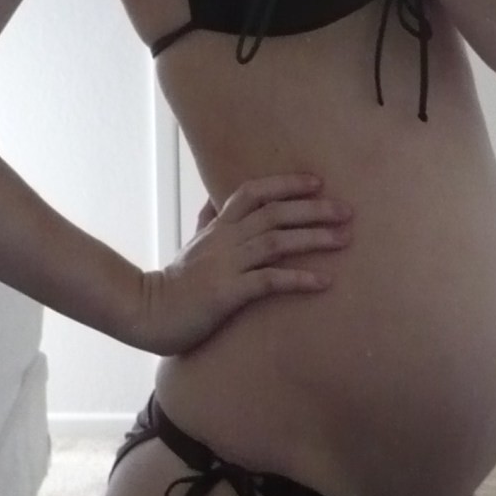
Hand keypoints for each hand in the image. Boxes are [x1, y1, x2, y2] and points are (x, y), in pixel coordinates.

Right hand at [132, 173, 350, 354]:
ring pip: (276, 241)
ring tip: (344, 239)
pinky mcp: (228, 293)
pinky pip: (269, 281)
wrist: (148, 313)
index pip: (254, 192)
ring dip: (313, 238)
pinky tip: (323, 281)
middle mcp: (226, 239)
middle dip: (314, 209)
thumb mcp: (193, 244)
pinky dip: (298, 278)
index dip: (286, 184)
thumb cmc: (176, 282)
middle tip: (347, 211)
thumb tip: (214, 200)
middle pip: (274, 212)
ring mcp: (227, 265)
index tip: (317, 182)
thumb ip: (207, 221)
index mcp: (219, 226)